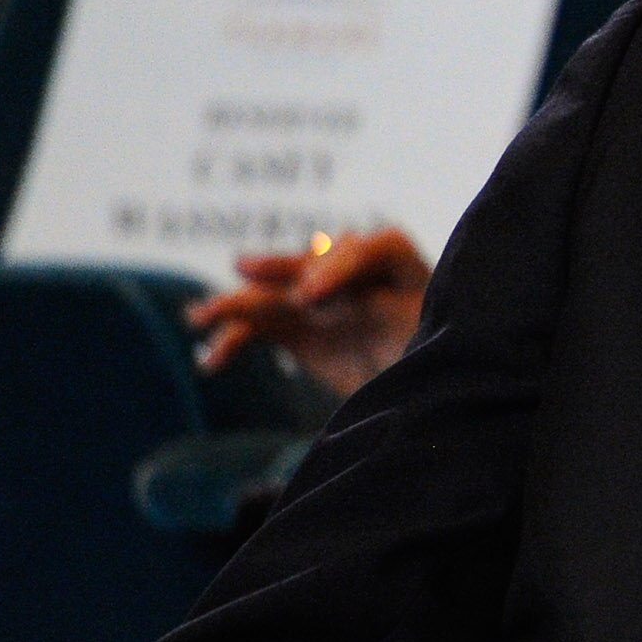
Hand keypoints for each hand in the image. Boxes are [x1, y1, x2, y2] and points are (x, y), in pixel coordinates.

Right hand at [186, 228, 430, 397]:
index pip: (377, 250)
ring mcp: (325, 300)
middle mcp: (362, 278)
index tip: (311, 298)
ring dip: (237, 301)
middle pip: (318, 259)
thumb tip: (372, 330)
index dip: (341, 266)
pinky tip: (212, 360)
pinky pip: (260, 326)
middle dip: (283, 266)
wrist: (431, 391)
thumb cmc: (441, 362)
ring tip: (200, 315)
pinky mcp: (299, 327)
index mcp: (409, 273)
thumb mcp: (433, 348)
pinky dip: (234, 340)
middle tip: (246, 270)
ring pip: (277, 292)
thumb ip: (408, 336)